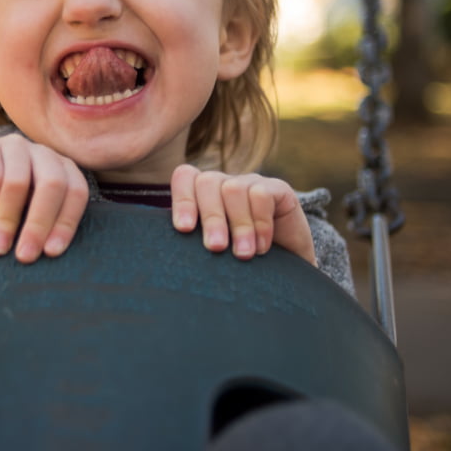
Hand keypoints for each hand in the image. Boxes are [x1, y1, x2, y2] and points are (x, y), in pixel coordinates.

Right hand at [0, 134, 89, 262]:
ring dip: (8, 220)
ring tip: (1, 246)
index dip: (66, 222)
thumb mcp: (35, 222)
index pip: (76, 191)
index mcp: (64, 170)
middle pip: (52, 182)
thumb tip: (52, 252)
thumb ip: (50, 229)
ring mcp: (15, 147)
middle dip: (39, 223)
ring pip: (18, 181)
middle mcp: (43, 154)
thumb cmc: (11, 217)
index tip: (51, 252)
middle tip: (26, 255)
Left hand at [170, 165, 316, 265]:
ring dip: (238, 225)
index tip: (184, 229)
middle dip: (210, 217)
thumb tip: (162, 253)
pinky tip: (262, 248)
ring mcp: (251, 183)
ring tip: (242, 254)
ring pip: (234, 189)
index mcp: (202, 194)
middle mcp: (225, 184)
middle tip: (216, 247)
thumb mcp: (212, 253)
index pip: (185, 177)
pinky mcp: (278, 189)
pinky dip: (260, 224)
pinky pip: (261, 195)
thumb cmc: (238, 264)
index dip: (182, 199)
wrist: (288, 272)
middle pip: (207, 182)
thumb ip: (191, 244)